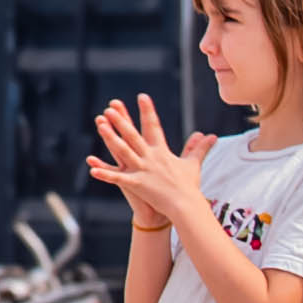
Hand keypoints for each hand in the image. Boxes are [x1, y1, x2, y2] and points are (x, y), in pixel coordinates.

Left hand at [89, 93, 209, 237]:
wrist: (187, 206)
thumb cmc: (189, 186)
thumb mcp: (193, 164)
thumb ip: (199, 148)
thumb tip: (210, 135)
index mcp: (162, 152)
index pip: (154, 126)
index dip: (147, 111)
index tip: (142, 96)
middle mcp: (151, 157)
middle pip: (134, 135)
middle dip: (122, 120)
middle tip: (111, 106)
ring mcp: (143, 170)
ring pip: (123, 150)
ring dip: (111, 137)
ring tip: (100, 125)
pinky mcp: (137, 184)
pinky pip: (118, 178)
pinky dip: (105, 174)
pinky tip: (92, 169)